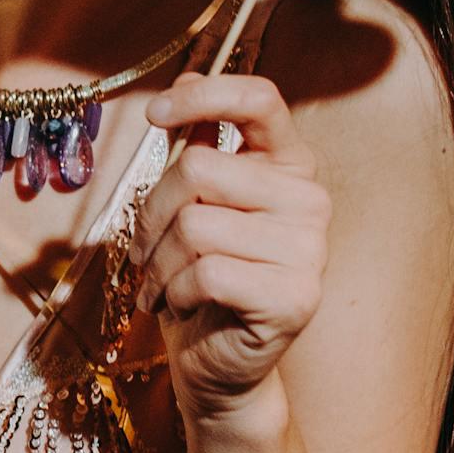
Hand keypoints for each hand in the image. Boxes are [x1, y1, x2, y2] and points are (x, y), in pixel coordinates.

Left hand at [134, 75, 329, 423]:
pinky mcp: (296, 296)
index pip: (260, 100)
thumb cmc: (199, 281)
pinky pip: (206, 272)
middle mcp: (309, 200)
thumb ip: (194, 150)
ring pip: (196, 224)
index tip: (155, 114)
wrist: (217, 364)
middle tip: (144, 249)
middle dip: (152, 211)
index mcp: (288, 166)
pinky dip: (175, 292)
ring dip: (158, 261)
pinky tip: (183, 305)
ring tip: (163, 283)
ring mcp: (310, 249)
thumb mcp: (190, 207)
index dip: (205, 94)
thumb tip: (179, 87)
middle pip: (200, 166)